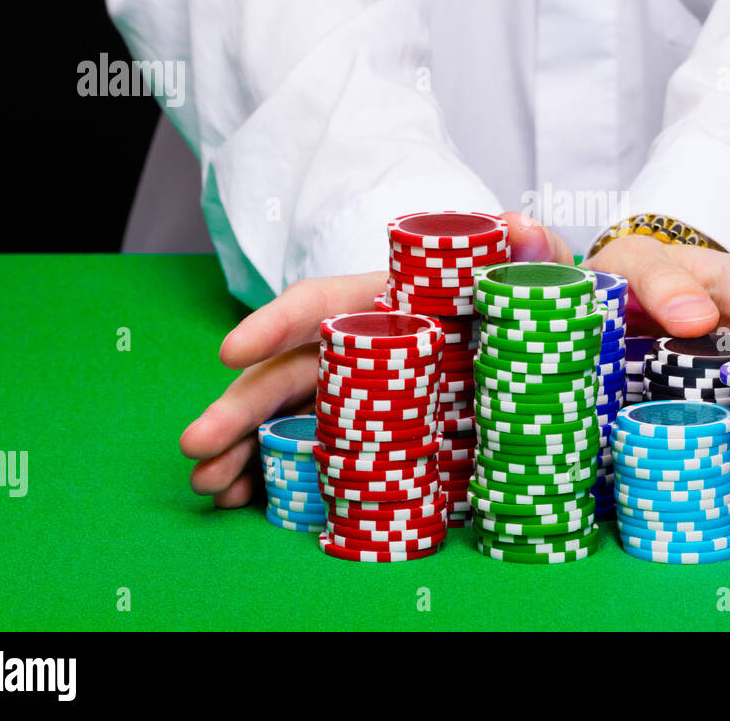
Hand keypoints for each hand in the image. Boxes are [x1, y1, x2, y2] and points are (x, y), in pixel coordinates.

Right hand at [179, 212, 569, 507]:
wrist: (533, 353)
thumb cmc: (514, 305)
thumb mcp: (528, 278)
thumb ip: (533, 254)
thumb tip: (524, 228)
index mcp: (388, 301)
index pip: (323, 303)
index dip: (276, 322)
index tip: (232, 350)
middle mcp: (360, 346)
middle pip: (287, 371)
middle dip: (238, 407)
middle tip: (196, 443)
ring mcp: (358, 393)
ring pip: (284, 416)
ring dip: (240, 449)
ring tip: (209, 486)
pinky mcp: (366, 434)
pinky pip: (309, 453)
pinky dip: (271, 476)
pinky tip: (242, 501)